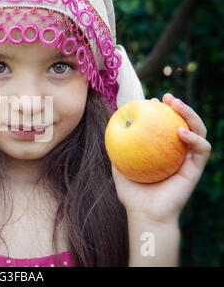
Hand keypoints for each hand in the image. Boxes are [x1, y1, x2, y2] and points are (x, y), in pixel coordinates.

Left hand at [112, 93, 211, 222]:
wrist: (145, 214)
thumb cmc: (131, 193)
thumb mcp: (119, 165)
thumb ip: (117, 147)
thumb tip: (111, 125)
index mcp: (162, 150)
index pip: (165, 124)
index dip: (161, 110)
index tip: (150, 99)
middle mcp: (177, 152)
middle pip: (184, 123)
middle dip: (180, 106)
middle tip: (168, 97)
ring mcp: (188, 159)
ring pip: (198, 131)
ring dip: (191, 115)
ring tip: (177, 105)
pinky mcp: (196, 169)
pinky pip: (201, 150)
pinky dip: (194, 138)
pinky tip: (180, 132)